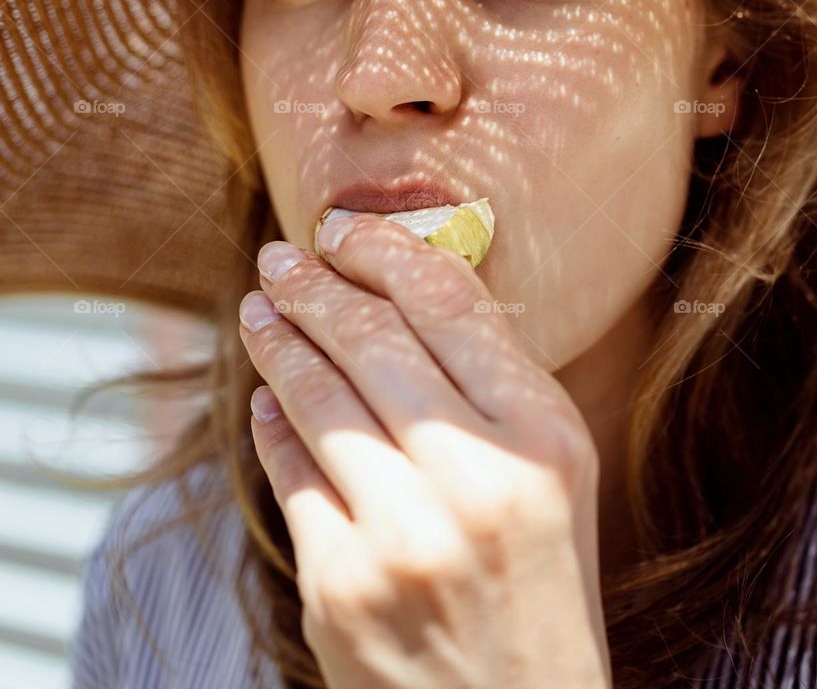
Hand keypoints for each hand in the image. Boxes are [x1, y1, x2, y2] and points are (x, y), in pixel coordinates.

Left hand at [238, 214, 613, 688]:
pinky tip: (266, 400)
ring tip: (259, 311)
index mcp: (548, 441)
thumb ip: (492, 387)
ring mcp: (403, 536)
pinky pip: (289, 474)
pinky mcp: (340, 586)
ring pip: (319, 398)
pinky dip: (272, 425)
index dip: (386, 252)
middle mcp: (478, 481)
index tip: (343, 230)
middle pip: (373, 342)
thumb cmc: (539, 589)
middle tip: (279, 258)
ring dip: (279, 343)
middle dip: (315, 288)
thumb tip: (395, 292)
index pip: (451, 305)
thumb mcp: (555, 479)